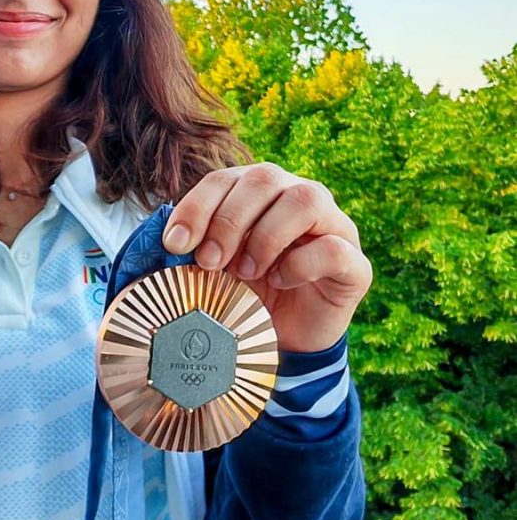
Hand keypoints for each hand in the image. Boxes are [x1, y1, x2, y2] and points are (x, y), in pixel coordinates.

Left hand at [161, 163, 371, 352]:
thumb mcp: (211, 270)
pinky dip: (300, 265)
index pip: (225, 178)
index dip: (197, 207)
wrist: (282, 341)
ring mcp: (333, 226)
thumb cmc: (243, 295)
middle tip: (208, 262)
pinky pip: (334, 248)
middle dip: (228, 221)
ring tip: (245, 273)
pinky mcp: (355, 264)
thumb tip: (164, 244)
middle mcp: (297, 196)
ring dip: (265, 236)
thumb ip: (192, 249)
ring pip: (305, 199)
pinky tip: (279, 282)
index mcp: (257, 192)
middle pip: (264, 179)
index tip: (174, 245)